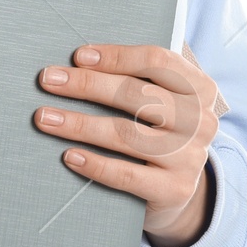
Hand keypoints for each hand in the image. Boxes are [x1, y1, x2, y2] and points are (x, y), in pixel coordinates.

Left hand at [34, 44, 219, 246]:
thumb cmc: (159, 131)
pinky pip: (127, 174)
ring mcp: (190, 157)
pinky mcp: (174, 189)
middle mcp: (201, 121)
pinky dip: (95, 163)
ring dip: (79, 123)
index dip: (115, 56)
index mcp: (200, 88)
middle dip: (87, 85)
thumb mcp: (162, 99)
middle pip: (137, 95)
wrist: (177, 189)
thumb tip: (82, 58)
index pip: (157, 61)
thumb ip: (138, 76)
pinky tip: (69, 155)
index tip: (78, 56)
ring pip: (126, 134)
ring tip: (45, 117)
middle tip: (48, 79)